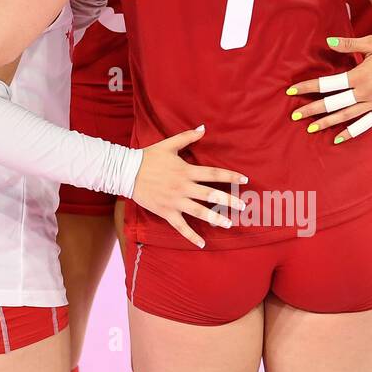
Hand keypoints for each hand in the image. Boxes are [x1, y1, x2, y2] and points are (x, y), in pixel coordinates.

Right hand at [130, 126, 248, 248]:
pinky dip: (191, 236)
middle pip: (210, 194)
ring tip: (228, 224)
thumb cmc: (148, 157)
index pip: (213, 173)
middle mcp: (183, 187)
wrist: (127, 172)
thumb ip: (187, 137)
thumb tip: (203, 128)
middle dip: (228, 200)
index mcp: (186, 170)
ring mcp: (175, 201)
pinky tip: (202, 244)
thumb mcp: (168, 144)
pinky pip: (181, 226)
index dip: (230, 176)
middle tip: (242, 206)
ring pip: (199, 211)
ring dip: (215, 218)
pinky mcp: (166, 212)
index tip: (245, 179)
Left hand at [285, 34, 371, 142]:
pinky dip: (351, 132)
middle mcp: (365, 92)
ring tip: (310, 129)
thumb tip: (327, 42)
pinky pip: (365, 124)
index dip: (308, 87)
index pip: (327, 84)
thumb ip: (348, 45)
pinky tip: (338, 138)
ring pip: (346, 116)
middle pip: (332, 103)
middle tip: (294, 115)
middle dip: (312, 109)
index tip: (292, 91)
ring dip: (327, 123)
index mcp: (359, 75)